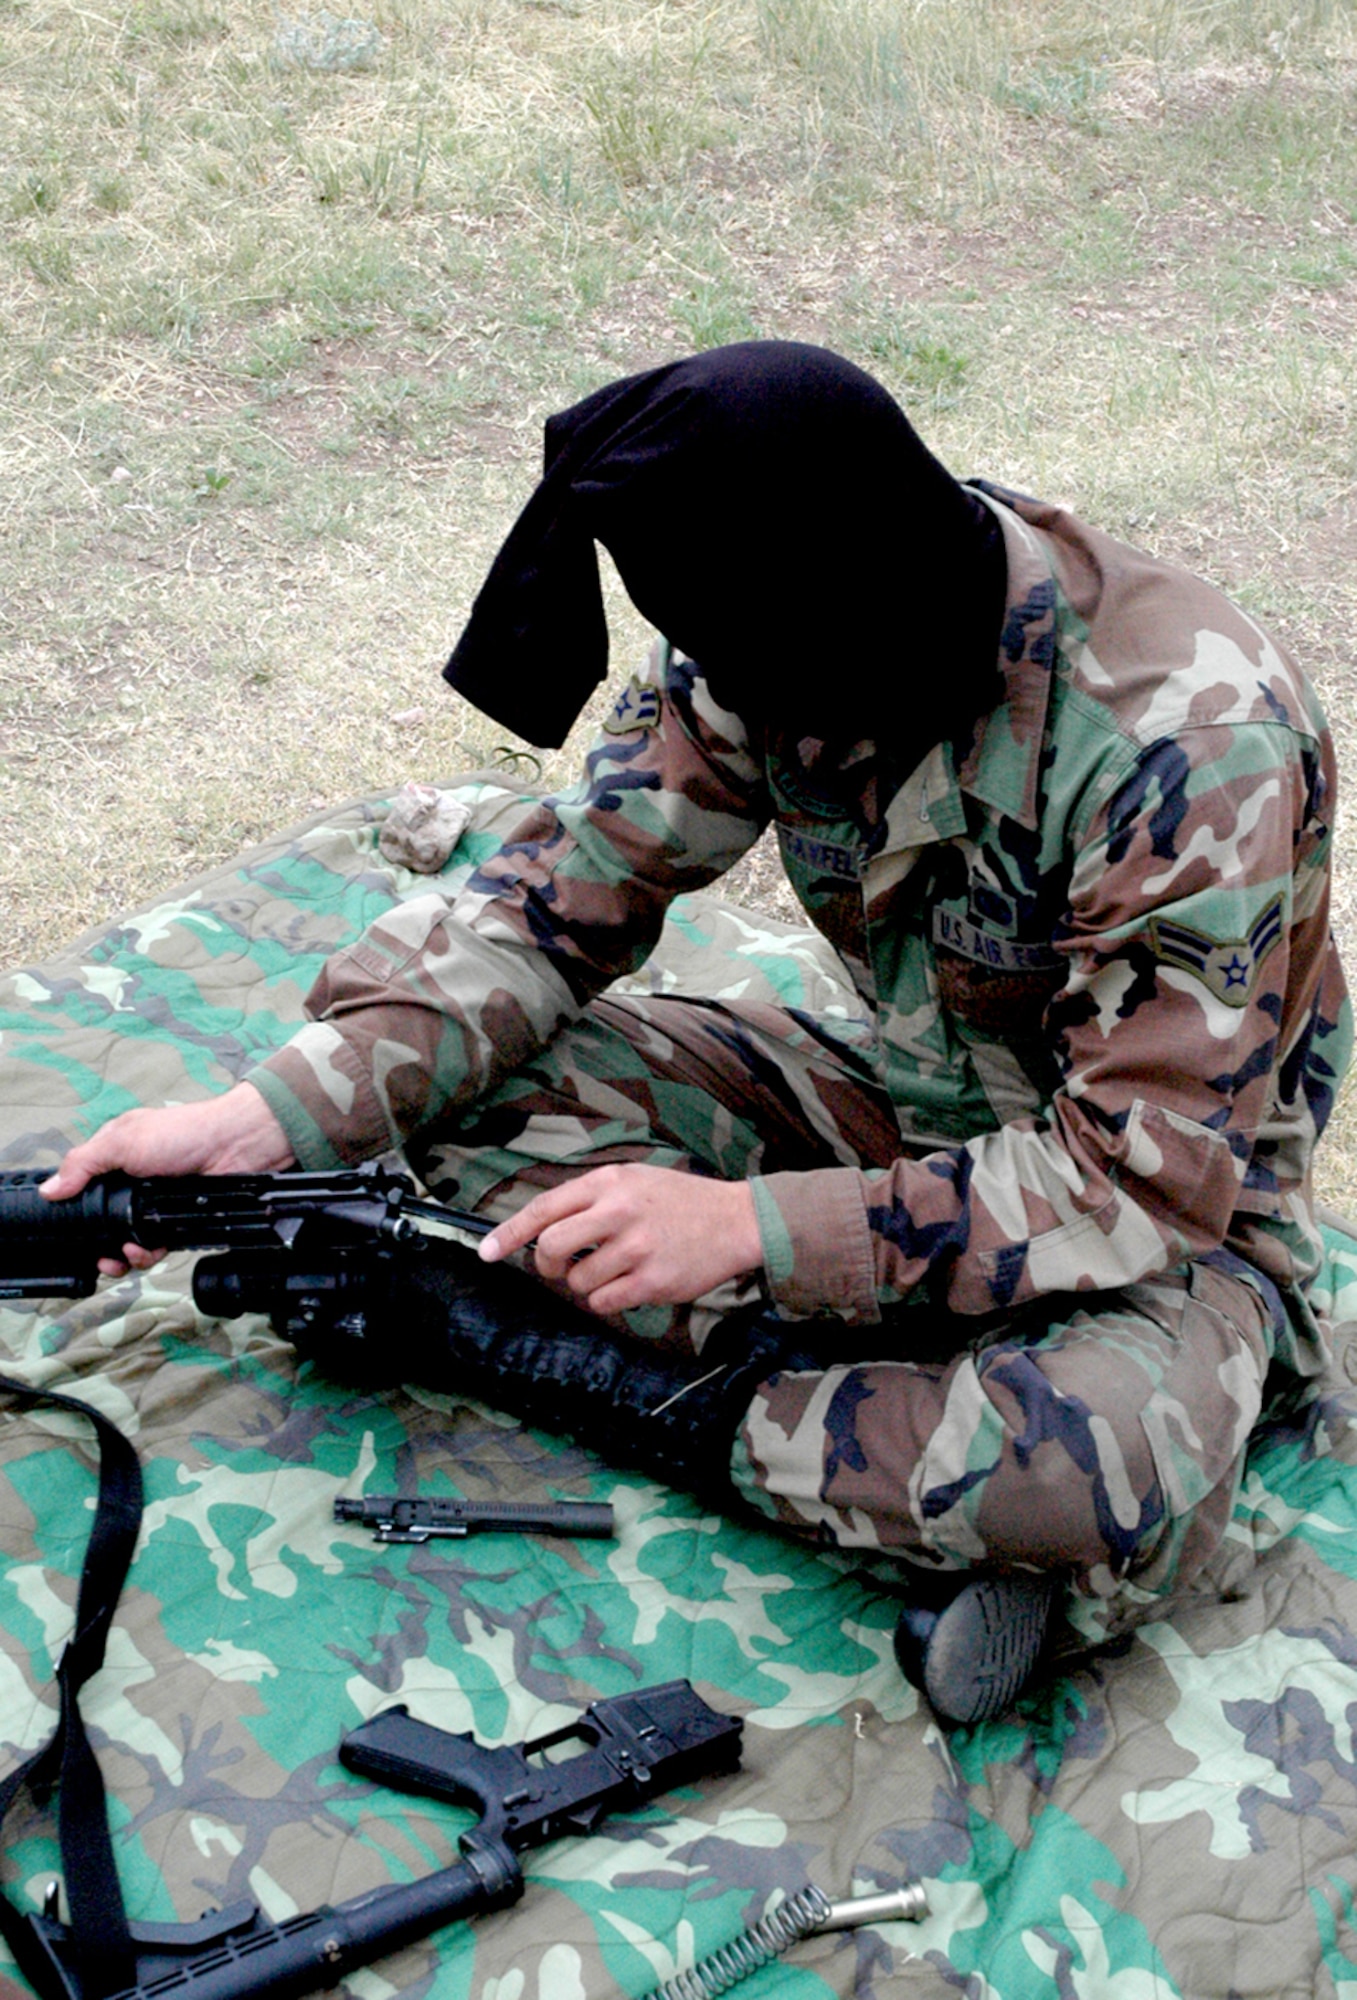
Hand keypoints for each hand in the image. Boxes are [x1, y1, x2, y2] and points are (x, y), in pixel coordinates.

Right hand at [39, 1083, 294, 1275]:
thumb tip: (50, 1188)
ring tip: (128, 1255)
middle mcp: (135, 1184)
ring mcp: (157, 1204)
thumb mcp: (123, 1140)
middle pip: (107, 1224)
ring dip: (124, 1255)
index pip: (87, 1191)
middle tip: (103, 1257)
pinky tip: (146, 1252)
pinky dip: (149, 1255)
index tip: (72, 1234)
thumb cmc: (184, 1132)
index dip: (78, 1213)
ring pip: (130, 1240)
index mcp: (117, 1159)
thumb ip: (84, 1163)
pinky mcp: (179, 1221)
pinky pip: (157, 1247)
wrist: (238, 1146)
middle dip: (101, 1246)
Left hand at [479, 1163, 762, 1316]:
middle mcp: (619, 1212)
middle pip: (551, 1247)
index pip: (544, 1208)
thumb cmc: (680, 1202)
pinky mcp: (652, 1280)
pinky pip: (603, 1301)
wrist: (736, 1220)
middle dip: (547, 1264)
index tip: (486, 1252)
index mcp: (609, 1183)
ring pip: (578, 1280)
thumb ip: (591, 1199)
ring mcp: (636, 1248)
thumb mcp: (633, 1181)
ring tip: (613, 1269)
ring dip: (585, 1283)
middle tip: (560, 1266)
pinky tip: (628, 1284)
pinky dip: (606, 1300)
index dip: (509, 1233)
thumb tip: (542, 1228)